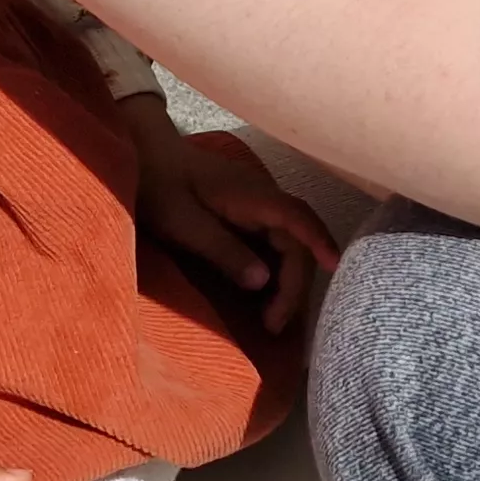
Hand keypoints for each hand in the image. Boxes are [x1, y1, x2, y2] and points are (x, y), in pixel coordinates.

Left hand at [121, 98, 338, 334]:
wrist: (144, 154)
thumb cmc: (157, 186)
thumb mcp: (183, 224)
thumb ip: (222, 251)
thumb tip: (263, 281)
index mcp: (251, 196)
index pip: (298, 218)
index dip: (319, 242)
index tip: (335, 268)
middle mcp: (263, 199)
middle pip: (296, 242)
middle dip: (293, 285)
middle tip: (273, 325)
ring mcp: (257, 207)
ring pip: (289, 246)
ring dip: (286, 282)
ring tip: (271, 320)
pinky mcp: (247, 216)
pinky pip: (274, 246)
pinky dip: (276, 272)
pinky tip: (264, 297)